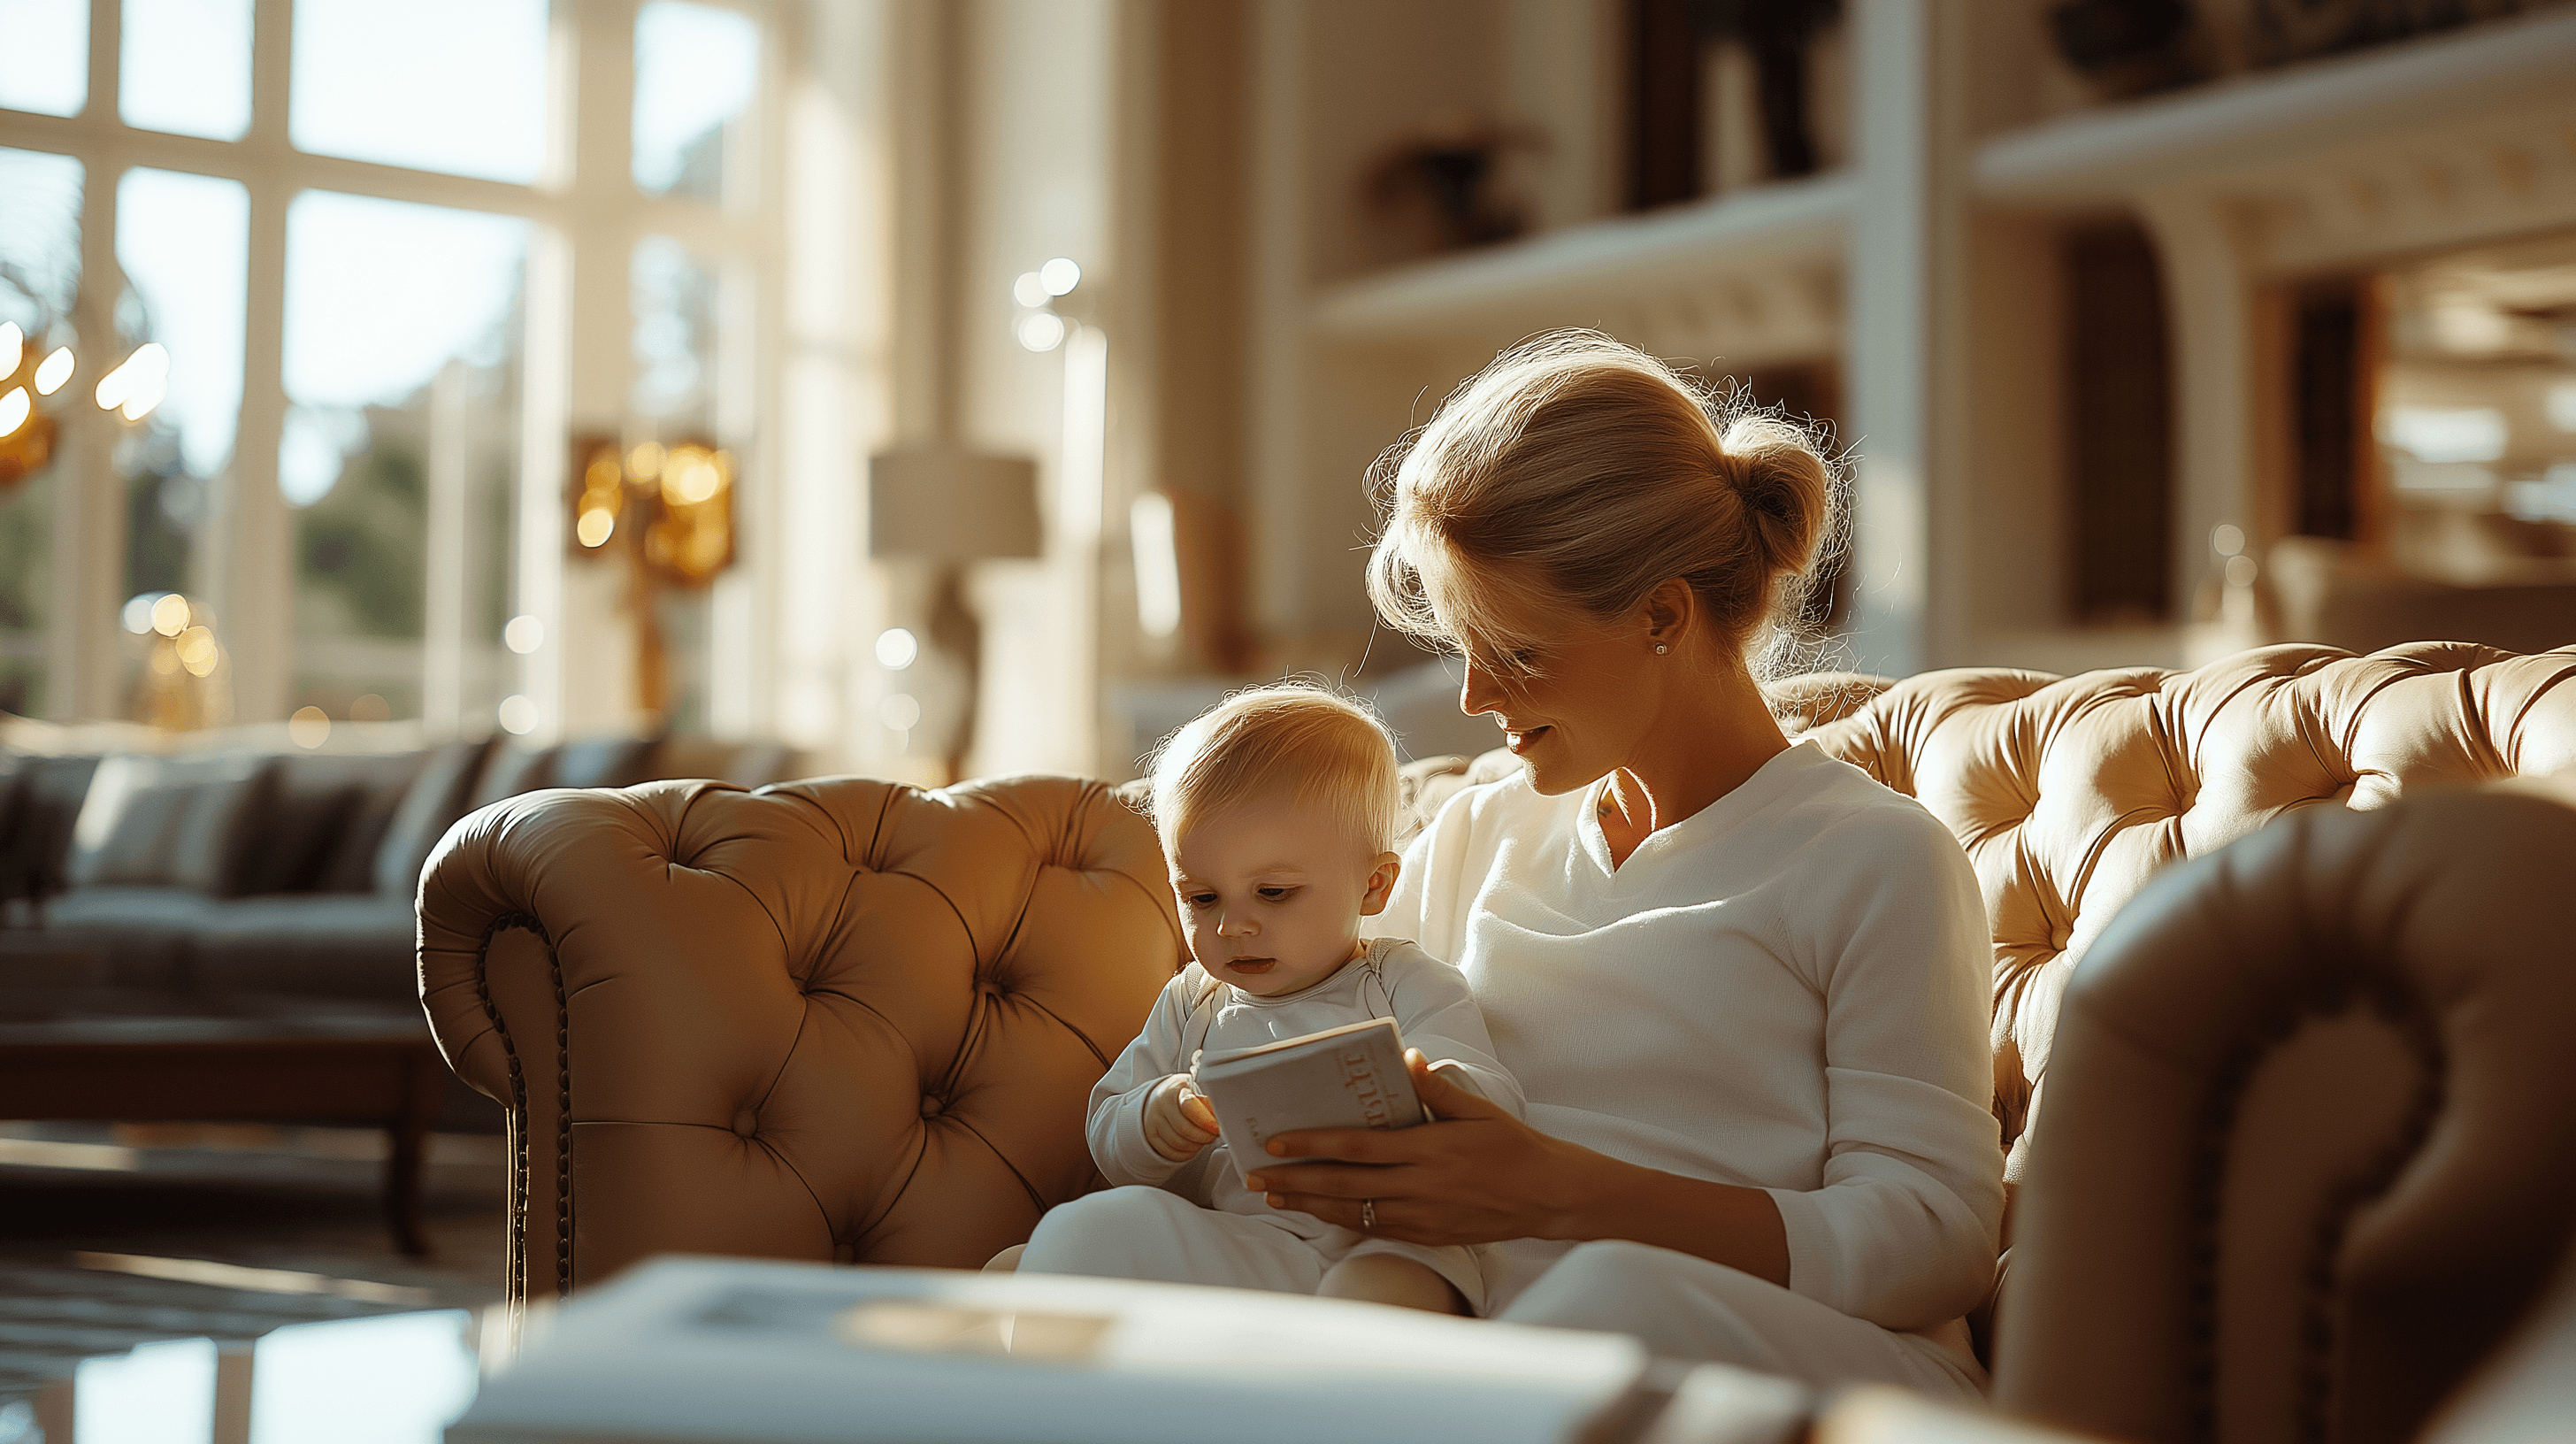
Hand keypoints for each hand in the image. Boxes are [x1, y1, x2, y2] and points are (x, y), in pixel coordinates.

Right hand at [1143, 1074, 1219, 1161]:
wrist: (1161, 1096)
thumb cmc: (1183, 1093)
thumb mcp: (1195, 1087)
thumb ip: (1207, 1099)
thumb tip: (1221, 1114)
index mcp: (1173, 1091)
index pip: (1189, 1107)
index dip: (1205, 1120)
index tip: (1216, 1127)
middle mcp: (1160, 1106)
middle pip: (1184, 1129)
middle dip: (1204, 1136)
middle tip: (1214, 1135)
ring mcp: (1153, 1122)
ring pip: (1177, 1143)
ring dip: (1196, 1145)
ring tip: (1205, 1139)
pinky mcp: (1151, 1136)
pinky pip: (1170, 1152)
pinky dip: (1185, 1153)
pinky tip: (1194, 1147)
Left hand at [1241, 1050, 1593, 1247]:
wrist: (1547, 1196)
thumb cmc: (1511, 1145)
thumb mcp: (1477, 1110)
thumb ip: (1435, 1088)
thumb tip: (1406, 1056)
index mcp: (1427, 1150)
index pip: (1357, 1148)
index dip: (1313, 1145)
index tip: (1276, 1142)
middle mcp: (1418, 1187)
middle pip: (1343, 1186)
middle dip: (1294, 1180)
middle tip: (1254, 1177)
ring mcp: (1420, 1215)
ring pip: (1352, 1212)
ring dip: (1308, 1204)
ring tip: (1273, 1196)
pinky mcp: (1426, 1234)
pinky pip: (1374, 1228)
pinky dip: (1341, 1221)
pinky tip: (1318, 1213)